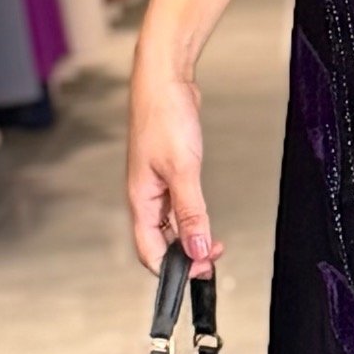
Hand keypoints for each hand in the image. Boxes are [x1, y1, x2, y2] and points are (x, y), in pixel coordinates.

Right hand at [123, 0, 267, 273]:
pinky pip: (177, 206)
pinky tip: (204, 220)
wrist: (164, 78)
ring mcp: (155, 184)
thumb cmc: (164, 116)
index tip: (200, 274)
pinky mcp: (168, 172)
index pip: (150, 252)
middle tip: (214, 260)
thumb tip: (195, 250)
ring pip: (170, 225)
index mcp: (139, 200)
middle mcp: (144, 196)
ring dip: (190, 238)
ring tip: (214, 244)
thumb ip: (191, 213)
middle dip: (186, 256)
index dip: (173, 270)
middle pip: (160, 242)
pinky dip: (191, 218)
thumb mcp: (182, 170)